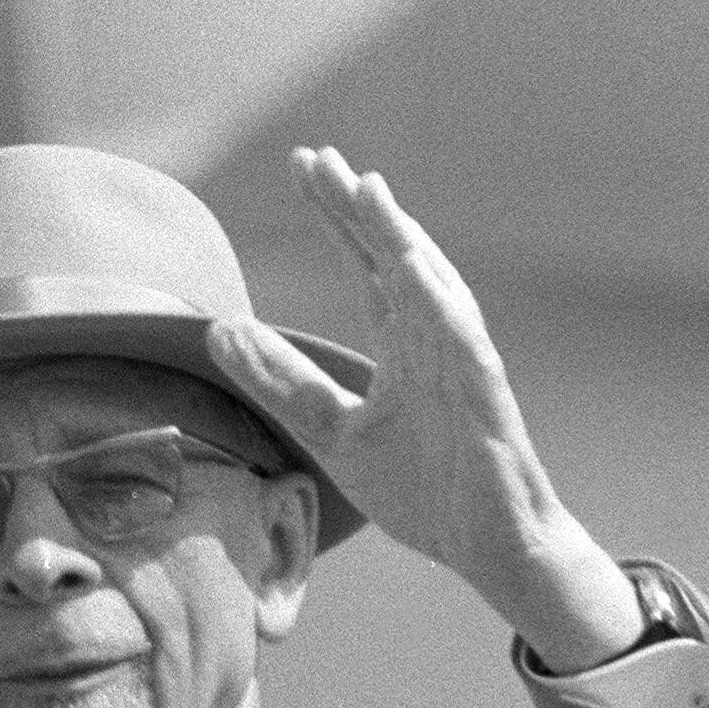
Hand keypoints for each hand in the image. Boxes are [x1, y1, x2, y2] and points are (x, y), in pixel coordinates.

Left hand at [204, 146, 643, 672]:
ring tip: (366, 191)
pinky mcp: (486, 398)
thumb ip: (282, 384)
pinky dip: (439, 302)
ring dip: (400, 238)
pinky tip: (413, 267)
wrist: (483, 549)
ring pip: (432, 287)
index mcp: (403, 346)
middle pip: (394, 260)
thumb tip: (222, 333)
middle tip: (316, 158)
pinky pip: (463, 343)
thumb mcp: (329, 432)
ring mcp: (462, 366)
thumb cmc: (421, 489)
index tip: (302, 167)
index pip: (366, 266)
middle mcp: (434, 342)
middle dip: (357, 209)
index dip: (337, 217)